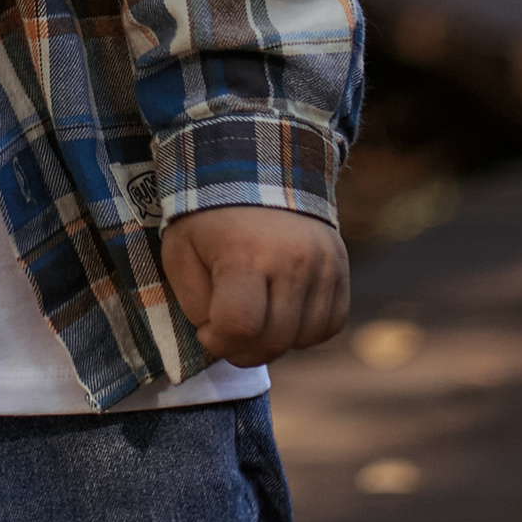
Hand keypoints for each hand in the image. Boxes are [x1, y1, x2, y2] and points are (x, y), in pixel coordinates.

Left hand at [162, 205, 349, 364]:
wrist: (256, 171)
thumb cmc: (209, 220)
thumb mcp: (181, 254)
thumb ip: (196, 304)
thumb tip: (223, 338)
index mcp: (245, 254)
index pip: (240, 326)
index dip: (218, 341)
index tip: (207, 328)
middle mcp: (292, 260)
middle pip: (274, 341)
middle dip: (243, 351)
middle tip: (229, 331)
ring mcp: (323, 264)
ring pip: (305, 339)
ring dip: (275, 342)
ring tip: (256, 317)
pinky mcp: (340, 267)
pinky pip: (330, 325)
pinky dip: (305, 331)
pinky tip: (282, 312)